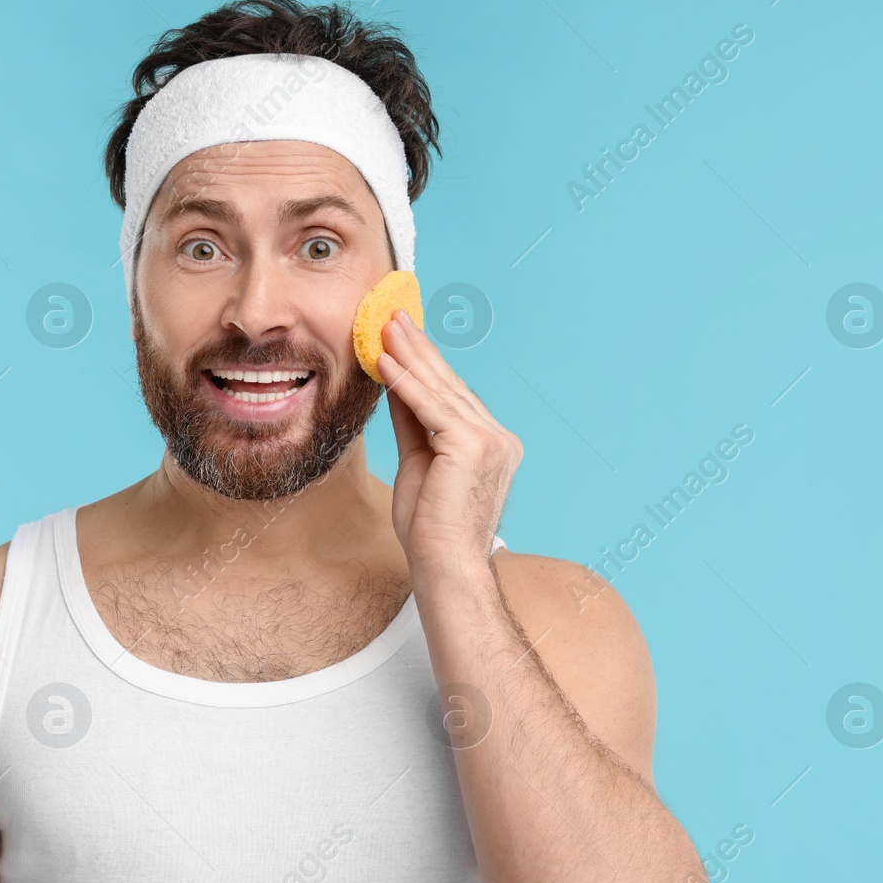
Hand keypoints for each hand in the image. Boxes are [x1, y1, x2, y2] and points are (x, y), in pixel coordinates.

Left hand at [379, 309, 523, 581]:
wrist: (444, 566)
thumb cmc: (430, 528)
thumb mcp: (417, 462)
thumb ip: (412, 421)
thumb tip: (395, 381)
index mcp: (493, 444)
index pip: (452, 396)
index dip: (425, 364)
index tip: (402, 334)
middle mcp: (499, 438)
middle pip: (448, 386)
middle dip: (417, 349)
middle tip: (392, 315)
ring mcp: (492, 440)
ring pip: (440, 391)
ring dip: (408, 356)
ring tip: (384, 327)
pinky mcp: (474, 446)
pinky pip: (431, 407)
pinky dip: (404, 382)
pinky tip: (384, 361)